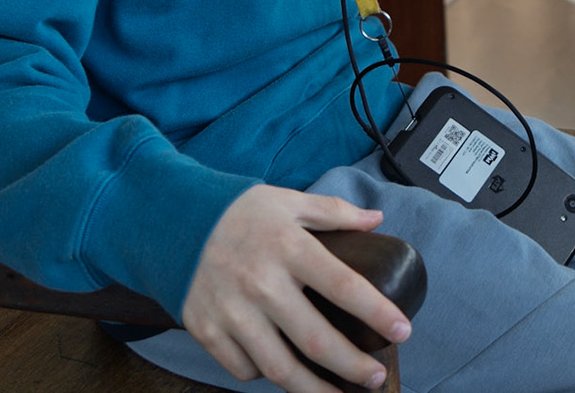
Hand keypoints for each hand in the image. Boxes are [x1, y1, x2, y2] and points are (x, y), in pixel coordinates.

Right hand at [181, 185, 410, 391]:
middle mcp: (260, 283)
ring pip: (280, 368)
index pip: (344, 286)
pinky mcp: (206, 330)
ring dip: (315, 390)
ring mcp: (230, 312)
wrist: (171, 219)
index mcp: (288, 247)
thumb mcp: (288, 201)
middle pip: (316, 340)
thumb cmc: (238, 211)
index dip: (377, 313)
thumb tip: (377, 221)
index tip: (402, 331)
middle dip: (353, 367)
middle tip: (376, 377)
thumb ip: (334, 212)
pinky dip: (267, 376)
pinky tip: (286, 371)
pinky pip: (244, 369)